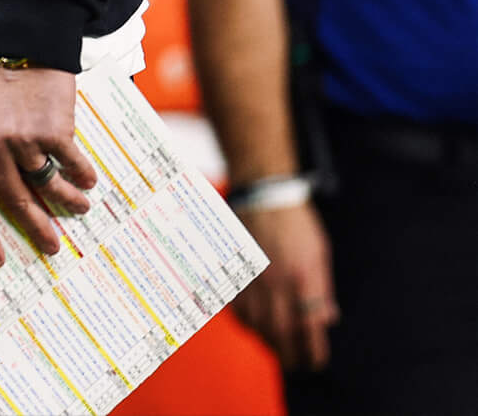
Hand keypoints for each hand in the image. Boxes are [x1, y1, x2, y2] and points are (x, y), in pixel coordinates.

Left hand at [0, 65, 96, 266]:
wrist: (29, 56)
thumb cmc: (7, 98)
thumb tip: (13, 207)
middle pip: (17, 202)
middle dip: (38, 229)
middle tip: (52, 246)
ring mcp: (22, 140)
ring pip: (49, 187)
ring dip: (69, 202)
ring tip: (81, 206)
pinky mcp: (52, 131)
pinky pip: (71, 167)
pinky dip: (83, 176)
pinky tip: (88, 179)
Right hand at [231, 201, 334, 370]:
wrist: (263, 195)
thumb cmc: (297, 224)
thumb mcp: (320, 254)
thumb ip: (323, 288)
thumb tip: (327, 318)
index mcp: (304, 277)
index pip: (310, 326)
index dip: (313, 350)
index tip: (316, 362)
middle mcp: (277, 282)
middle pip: (281, 331)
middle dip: (289, 354)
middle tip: (294, 365)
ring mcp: (253, 277)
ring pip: (257, 323)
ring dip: (267, 341)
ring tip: (276, 349)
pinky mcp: (234, 272)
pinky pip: (237, 308)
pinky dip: (246, 323)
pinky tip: (254, 326)